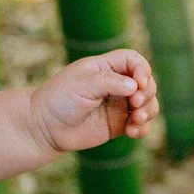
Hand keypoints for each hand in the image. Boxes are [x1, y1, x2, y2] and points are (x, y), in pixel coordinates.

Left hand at [30, 48, 157, 152]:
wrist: (45, 127)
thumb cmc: (59, 99)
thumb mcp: (82, 84)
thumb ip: (110, 82)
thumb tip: (136, 86)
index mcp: (104, 68)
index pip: (133, 60)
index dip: (142, 69)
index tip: (139, 83)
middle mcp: (114, 85)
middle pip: (146, 83)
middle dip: (147, 93)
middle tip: (135, 104)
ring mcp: (117, 105)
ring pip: (147, 104)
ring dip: (148, 111)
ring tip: (135, 121)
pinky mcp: (118, 124)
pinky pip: (140, 125)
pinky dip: (143, 128)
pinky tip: (132, 132)